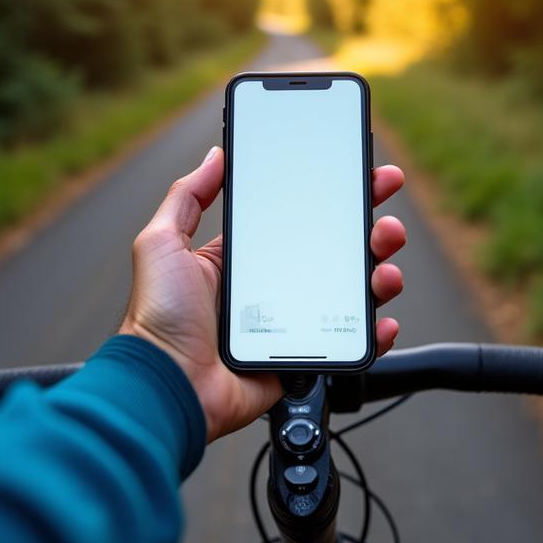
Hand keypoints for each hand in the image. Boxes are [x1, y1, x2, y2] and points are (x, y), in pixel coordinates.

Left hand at [120, 146, 405, 441]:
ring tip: (384, 269)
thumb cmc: (157, 319)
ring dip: (379, 275)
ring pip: (351, 293)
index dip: (332, 199)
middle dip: (369, 232)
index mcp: (246, 258)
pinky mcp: (303, 356)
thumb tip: (215, 156)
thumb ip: (186, 196)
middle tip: (384, 222)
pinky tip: (380, 321)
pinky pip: (349, 343)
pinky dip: (373, 332)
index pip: (299, 219)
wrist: (167, 386)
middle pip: (336, 253)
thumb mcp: (162, 243)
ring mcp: (293, 322)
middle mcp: (274, 287)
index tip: (360, 179)